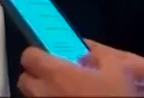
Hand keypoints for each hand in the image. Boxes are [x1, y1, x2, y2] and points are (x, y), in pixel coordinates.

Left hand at [17, 46, 134, 96]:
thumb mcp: (117, 72)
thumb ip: (99, 55)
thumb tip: (90, 50)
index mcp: (56, 74)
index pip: (29, 55)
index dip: (40, 53)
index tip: (52, 55)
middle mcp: (43, 92)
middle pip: (26, 78)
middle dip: (38, 74)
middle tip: (58, 76)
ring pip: (32, 96)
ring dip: (43, 91)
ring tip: (65, 92)